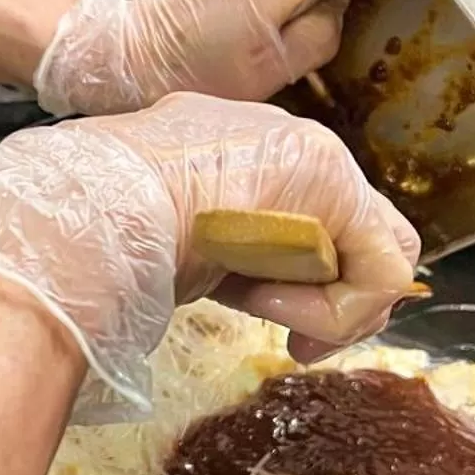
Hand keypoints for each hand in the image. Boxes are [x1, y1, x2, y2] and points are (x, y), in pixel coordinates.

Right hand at [0, 94, 419, 421]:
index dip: (301, 275)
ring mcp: (316, 157)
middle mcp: (287, 140)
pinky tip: (274, 308)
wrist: (95, 206)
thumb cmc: (103, 225)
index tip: (266, 310)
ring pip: (375, 252)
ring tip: (269, 316)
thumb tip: (241, 287)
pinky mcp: (336, 185)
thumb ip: (216, 249)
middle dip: (336, 294)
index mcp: (239, 145)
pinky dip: (337, 311)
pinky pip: (378, 269)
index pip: (307, 213)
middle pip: (358, 228)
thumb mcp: (167, 237)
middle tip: (295, 335)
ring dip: (329, 307)